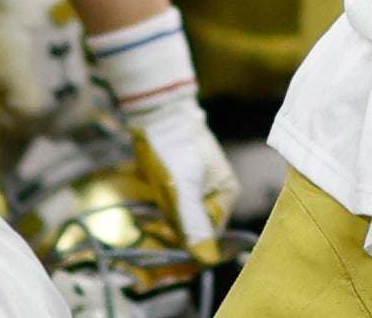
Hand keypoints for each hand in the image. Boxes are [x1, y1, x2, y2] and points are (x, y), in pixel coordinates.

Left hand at [124, 101, 239, 254]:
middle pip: (194, 230)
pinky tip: (146, 215)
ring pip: (180, 223)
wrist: (157, 113)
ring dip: (162, 227)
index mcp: (225, 194)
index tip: (163, 241)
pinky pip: (170, 212)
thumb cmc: (175, 148)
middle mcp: (215, 195)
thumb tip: (206, 257)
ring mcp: (196, 190)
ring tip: (146, 220)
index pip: (209, 235)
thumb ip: (194, 222)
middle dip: (171, 234)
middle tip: (151, 228)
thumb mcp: (184, 186)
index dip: (187, 244)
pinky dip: (158, 217)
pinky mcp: (178, 186)